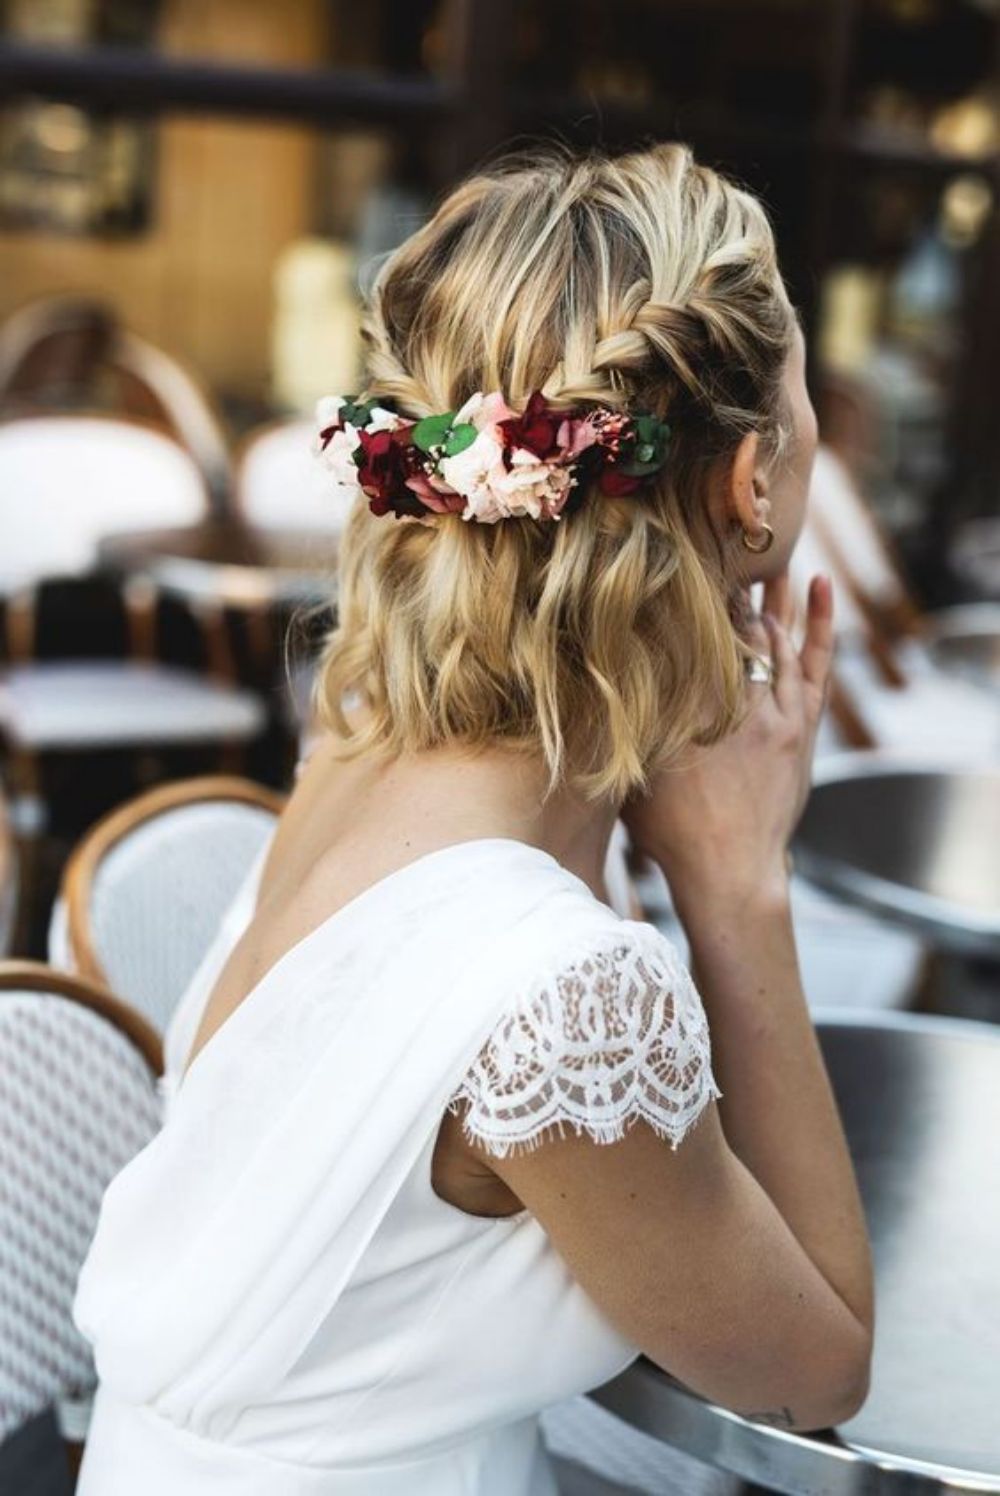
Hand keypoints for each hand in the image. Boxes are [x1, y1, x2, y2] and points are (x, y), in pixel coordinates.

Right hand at [622, 572, 833, 918]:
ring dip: (768, 595)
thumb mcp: (635, 767)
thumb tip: (597, 679)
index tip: (676, 558)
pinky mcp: (802, 725)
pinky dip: (817, 622)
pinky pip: (814, 661)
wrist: (730, 873)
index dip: (685, 592)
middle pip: (735, 623)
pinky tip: (818, 585)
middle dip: (727, 585)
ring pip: (774, 636)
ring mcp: (778, 710)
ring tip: (764, 558)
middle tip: (720, 547)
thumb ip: (628, 718)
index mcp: (693, 704)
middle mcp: (739, 698)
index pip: (692, 630)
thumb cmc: (672, 831)